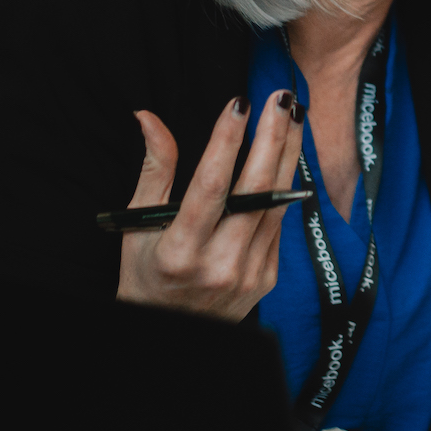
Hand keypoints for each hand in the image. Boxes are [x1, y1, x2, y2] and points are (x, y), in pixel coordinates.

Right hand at [116, 90, 305, 320]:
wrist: (171, 332)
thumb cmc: (146, 274)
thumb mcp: (136, 226)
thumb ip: (152, 171)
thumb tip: (149, 117)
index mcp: (179, 253)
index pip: (209, 187)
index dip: (226, 142)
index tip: (238, 104)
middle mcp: (219, 265)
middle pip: (256, 191)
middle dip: (272, 138)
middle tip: (283, 98)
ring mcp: (249, 274)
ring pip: (277, 203)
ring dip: (288, 155)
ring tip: (293, 116)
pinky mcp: (268, 277)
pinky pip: (279, 223)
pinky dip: (284, 187)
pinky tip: (288, 155)